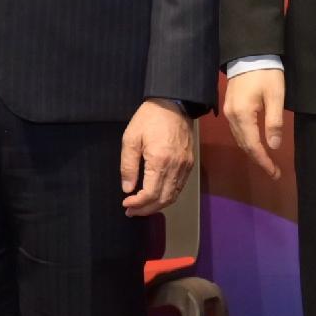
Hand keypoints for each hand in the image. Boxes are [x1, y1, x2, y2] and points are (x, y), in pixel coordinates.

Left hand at [119, 100, 197, 215]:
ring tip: (142, 207)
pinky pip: (179, 187)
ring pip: (173, 196)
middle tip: (131, 211)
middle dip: (146, 209)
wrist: (174, 103)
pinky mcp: (189, 164)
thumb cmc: (149, 118)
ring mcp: (185, 166)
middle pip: (163, 199)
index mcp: (160, 161)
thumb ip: (128, 166)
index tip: (126, 204)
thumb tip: (127, 189)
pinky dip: (167, 196)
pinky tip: (156, 195)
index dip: (138, 204)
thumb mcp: (131, 138)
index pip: (150, 194)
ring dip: (157, 205)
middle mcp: (176, 167)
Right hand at [221, 67, 290, 169]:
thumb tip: (273, 146)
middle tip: (274, 172)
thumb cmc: (266, 73)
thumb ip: (274, 123)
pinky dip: (247, 141)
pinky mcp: (230, 107)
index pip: (253, 145)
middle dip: (259, 160)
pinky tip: (256, 144)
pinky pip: (238, 130)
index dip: (264, 161)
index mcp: (243, 115)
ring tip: (267, 162)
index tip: (275, 173)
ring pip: (240, 139)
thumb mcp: (275, 97)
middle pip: (244, 145)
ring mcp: (229, 112)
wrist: (250, 54)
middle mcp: (232, 116)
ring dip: (252, 151)